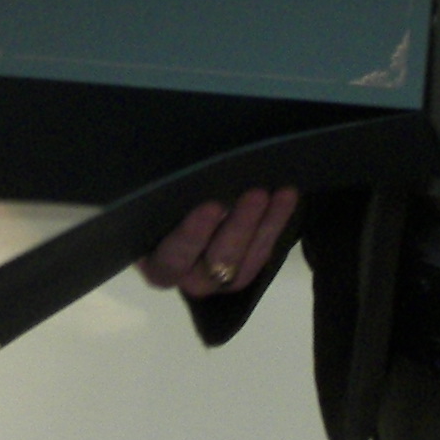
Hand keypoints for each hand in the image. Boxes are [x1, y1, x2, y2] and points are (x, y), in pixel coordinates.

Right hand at [138, 187, 299, 297]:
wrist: (171, 199)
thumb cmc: (157, 194)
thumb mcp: (153, 193)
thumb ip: (162, 190)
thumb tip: (166, 164)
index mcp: (154, 262)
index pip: (172, 258)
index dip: (192, 235)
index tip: (212, 206)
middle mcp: (186, 276)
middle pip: (215, 261)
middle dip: (239, 226)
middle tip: (255, 193)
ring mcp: (218, 275)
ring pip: (246, 260)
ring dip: (265, 225)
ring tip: (280, 192)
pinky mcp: (244, 266)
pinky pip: (264, 251)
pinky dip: (276, 222)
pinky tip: (286, 194)